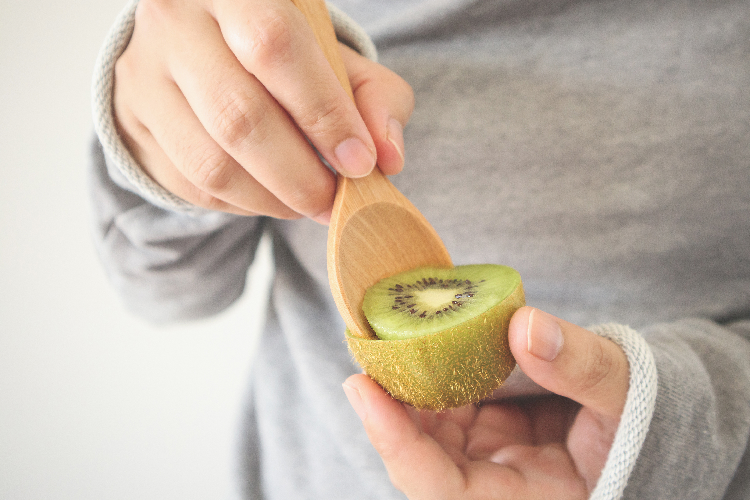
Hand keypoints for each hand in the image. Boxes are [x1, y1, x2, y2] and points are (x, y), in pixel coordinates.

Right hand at [113, 0, 412, 219]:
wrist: (198, 45)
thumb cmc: (280, 53)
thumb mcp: (334, 57)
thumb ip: (373, 97)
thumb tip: (388, 157)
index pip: (274, 47)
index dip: (324, 113)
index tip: (360, 162)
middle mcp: (176, 22)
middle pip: (238, 115)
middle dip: (300, 176)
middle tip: (334, 200)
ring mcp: (145, 74)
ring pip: (211, 162)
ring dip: (272, 200)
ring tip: (308, 204)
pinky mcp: (135, 122)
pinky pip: (192, 184)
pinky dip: (243, 204)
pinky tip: (271, 196)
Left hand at [342, 306, 629, 498]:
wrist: (647, 427)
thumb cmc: (645, 423)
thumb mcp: (626, 394)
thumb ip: (583, 367)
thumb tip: (524, 325)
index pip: (444, 491)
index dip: (397, 445)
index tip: (361, 389)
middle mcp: (495, 487)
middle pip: (419, 461)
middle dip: (387, 409)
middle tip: (367, 345)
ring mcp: (486, 460)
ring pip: (423, 432)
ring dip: (402, 387)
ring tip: (386, 334)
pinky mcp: (484, 434)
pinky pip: (442, 408)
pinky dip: (427, 375)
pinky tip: (419, 341)